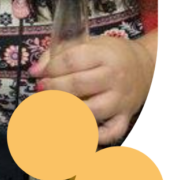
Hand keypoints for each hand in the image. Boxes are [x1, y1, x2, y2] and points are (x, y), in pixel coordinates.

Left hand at [30, 35, 155, 144]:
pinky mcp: (126, 117)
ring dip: (67, 112)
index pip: (72, 61)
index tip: (39, 74)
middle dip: (54, 89)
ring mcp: (121, 100)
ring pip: (92, 111)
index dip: (51, 69)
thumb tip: (35, 72)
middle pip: (78, 85)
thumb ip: (58, 54)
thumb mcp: (87, 43)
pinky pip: (112, 132)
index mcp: (104, 55)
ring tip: (51, 109)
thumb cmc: (108, 54)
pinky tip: (76, 131)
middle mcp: (114, 78)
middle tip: (41, 90)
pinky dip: (94, 136)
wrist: (145, 66)